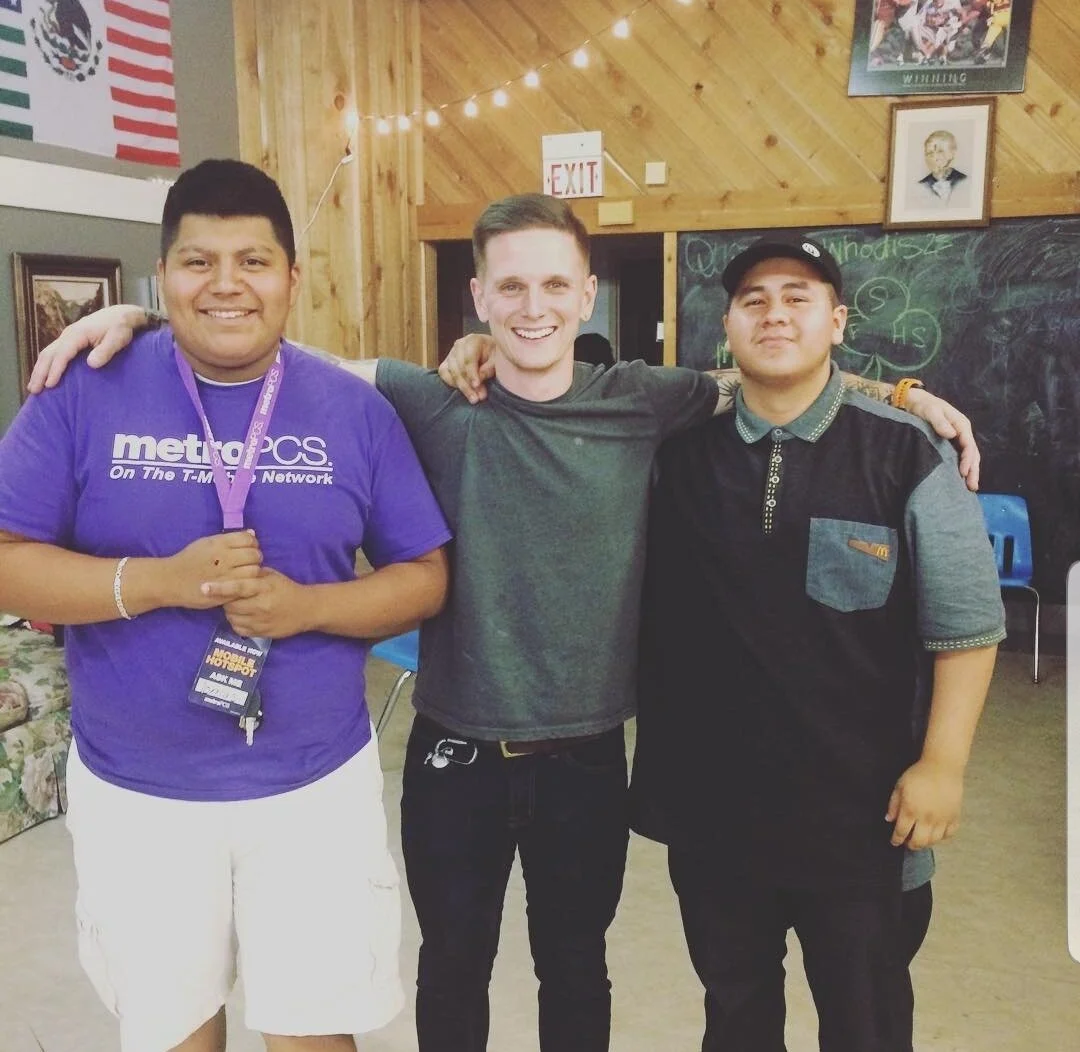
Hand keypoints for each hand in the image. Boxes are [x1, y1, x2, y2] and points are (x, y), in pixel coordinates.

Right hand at [27, 304, 146, 392]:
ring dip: (39, 370)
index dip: (55, 370)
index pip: (62, 354)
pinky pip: (53, 353)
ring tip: (34, 387)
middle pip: (48, 354)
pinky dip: (46, 365)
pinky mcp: (69, 340)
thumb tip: (91, 364)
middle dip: (40, 372)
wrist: (120, 315)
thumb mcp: (117, 339)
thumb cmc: (120, 328)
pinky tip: (44, 376)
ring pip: (47, 353)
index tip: (50, 385)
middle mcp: (67, 334)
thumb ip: (105, 351)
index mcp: (77, 334)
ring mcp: (66, 337)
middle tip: (34, 391)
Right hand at [161, 531, 262, 609]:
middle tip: (249, 562)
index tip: (249, 548)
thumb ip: (229, 539)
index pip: (248, 539)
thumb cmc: (189, 559)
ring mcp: (226, 576)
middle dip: (255, 557)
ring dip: (254, 571)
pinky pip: (246, 586)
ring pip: (254, 571)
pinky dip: (248, 584)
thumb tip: (252, 534)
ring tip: (246, 573)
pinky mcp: (225, 592)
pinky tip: (242, 583)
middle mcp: (224, 559)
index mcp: (219, 544)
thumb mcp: (207, 542)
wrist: (170, 580)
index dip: (252, 543)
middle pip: (254, 555)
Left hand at [203, 567, 311, 639]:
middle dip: (227, 599)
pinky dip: (237, 622)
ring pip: (232, 617)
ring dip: (231, 611)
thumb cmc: (286, 588)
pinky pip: (239, 629)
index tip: (203, 587)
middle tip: (232, 595)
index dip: (220, 588)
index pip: (238, 587)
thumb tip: (230, 570)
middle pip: (231, 604)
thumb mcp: (271, 576)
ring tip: (241, 605)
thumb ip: (252, 574)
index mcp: (264, 588)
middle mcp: (261, 606)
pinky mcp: (261, 633)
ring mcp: (261, 621)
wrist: (306, 609)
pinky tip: (246, 615)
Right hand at [437, 333, 496, 402]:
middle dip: (468, 384)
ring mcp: (451, 353)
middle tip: (478, 398)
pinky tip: (464, 392)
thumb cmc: (495, 355)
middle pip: (458, 366)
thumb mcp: (497, 360)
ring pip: (450, 371)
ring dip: (461, 387)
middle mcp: (459, 345)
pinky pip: (444, 374)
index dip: (472, 373)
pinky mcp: (447, 362)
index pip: (468, 358)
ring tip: (474, 399)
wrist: (491, 352)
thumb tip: (476, 383)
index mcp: (473, 340)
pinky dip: (452, 383)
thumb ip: (488, 370)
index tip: (477, 385)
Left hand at [885, 757, 964, 849]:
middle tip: (907, 842)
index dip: (896, 839)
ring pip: (934, 841)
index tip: (894, 842)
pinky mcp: (954, 817)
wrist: (942, 767)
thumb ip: (894, 804)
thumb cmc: (918, 774)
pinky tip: (936, 834)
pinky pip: (949, 835)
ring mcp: (942, 819)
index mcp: (911, 810)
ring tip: (920, 838)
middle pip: (918, 841)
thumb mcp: (900, 786)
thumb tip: (889, 819)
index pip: (901, 832)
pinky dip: (942, 838)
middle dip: (910, 845)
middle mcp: (926, 818)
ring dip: (925, 843)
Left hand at [904, 388, 979, 490]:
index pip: (969, 445)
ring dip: (970, 471)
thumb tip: (951, 434)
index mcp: (961, 424)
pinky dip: (961, 468)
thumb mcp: (931, 411)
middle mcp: (962, 432)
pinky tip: (959, 479)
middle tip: (972, 487)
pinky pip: (958, 457)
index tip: (963, 472)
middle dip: (973, 470)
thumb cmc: (923, 405)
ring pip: (968, 457)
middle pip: (972, 454)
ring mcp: (956, 438)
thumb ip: (940, 422)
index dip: (967, 460)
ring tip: (970, 488)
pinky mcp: (948, 443)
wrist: (914, 402)